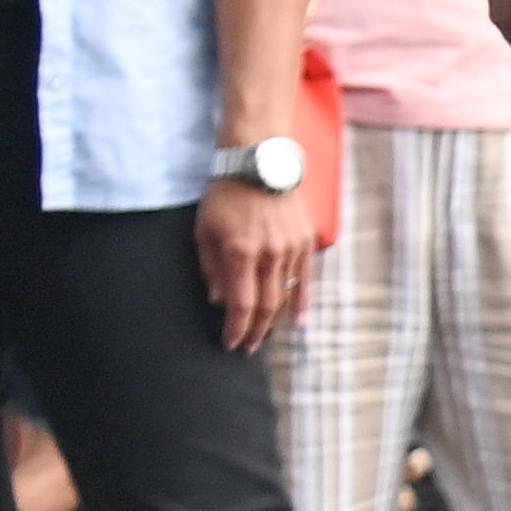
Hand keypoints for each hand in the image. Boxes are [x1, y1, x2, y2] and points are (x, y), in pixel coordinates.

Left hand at [197, 179, 317, 355]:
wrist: (259, 163)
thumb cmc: (225, 194)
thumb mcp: (204, 229)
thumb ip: (210, 267)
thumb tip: (216, 298)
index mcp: (240, 252)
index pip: (240, 304)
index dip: (235, 328)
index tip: (230, 343)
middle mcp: (269, 255)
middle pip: (266, 306)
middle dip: (256, 331)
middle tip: (247, 347)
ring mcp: (291, 249)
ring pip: (286, 295)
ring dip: (275, 320)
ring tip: (265, 335)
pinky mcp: (306, 242)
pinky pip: (306, 279)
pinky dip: (303, 301)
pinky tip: (299, 320)